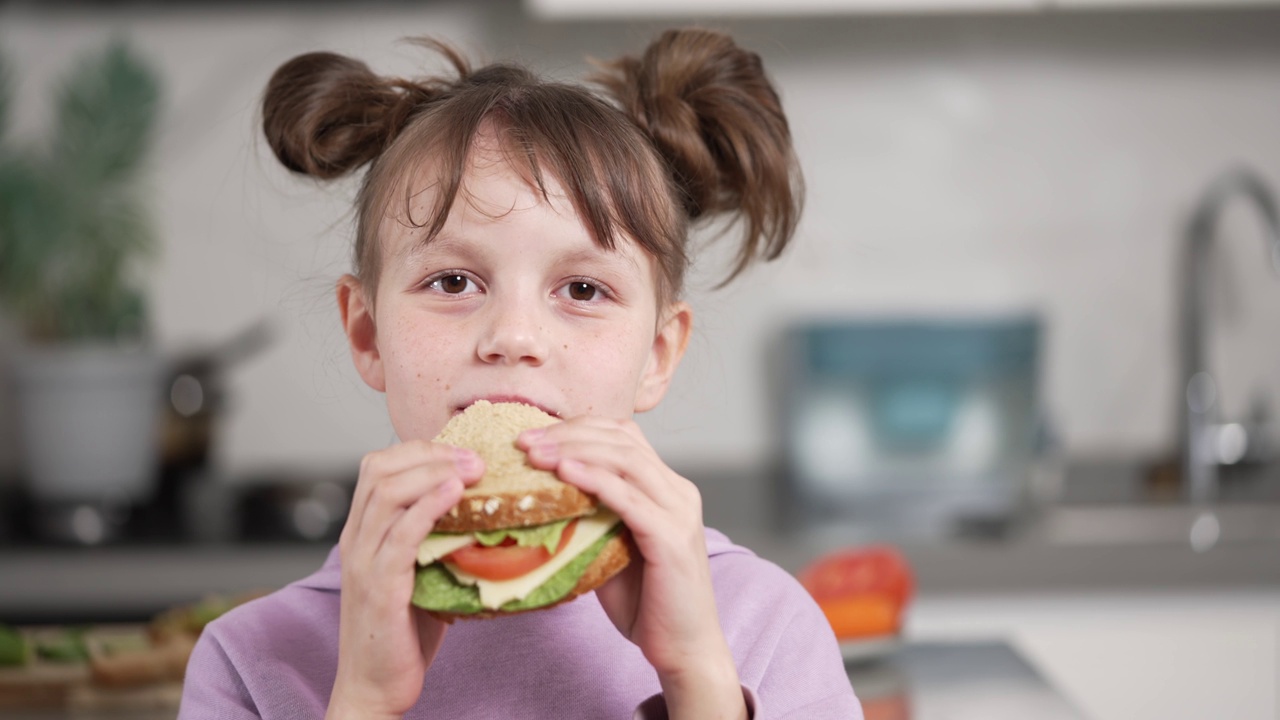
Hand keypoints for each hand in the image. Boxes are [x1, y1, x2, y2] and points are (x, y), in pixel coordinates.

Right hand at [327, 441, 483, 719]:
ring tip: (473, 470)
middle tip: (476, 458)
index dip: (420, 449)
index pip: (378, 465)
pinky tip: (455, 494)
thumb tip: (484, 513)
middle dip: (431, 452)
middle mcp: (356, 539)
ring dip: (435, 471)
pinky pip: (400, 534)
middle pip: (380, 469)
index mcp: (362, 531)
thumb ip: (435, 541)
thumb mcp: (417, 573)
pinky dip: (428, 507)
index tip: (463, 452)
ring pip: (388, 493)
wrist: (374, 686)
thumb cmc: (403, 631)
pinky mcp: (379, 587)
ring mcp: (364, 562)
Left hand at [518, 418, 745, 719]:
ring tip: (535, 453)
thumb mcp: (613, 547)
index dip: (578, 428)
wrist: (684, 648)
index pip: (623, 436)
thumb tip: (541, 498)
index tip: (533, 436)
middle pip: (621, 440)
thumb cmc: (647, 603)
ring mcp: (679, 512)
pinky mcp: (671, 538)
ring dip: (575, 450)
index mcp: (667, 488)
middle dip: (569, 434)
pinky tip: (564, 472)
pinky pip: (629, 498)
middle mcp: (678, 491)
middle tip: (524, 441)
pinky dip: (595, 480)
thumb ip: (593, 517)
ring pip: (625, 459)